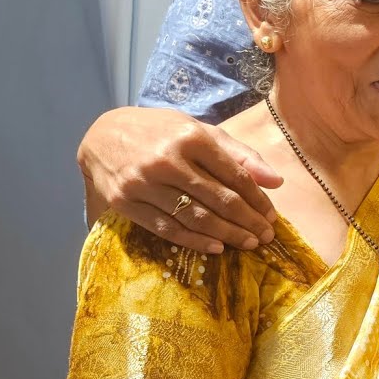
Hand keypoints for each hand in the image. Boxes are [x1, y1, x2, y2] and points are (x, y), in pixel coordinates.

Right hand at [77, 107, 282, 253]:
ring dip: (226, 234)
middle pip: (218, 199)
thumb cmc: (160, 131)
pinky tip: (216, 247)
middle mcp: (168, 160)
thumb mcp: (199, 131)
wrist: (102, 135)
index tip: (271, 216)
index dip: (257, 199)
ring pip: (195, 217)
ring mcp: (145, 183)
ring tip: (247, 243)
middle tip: (266, 237)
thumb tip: (276, 181)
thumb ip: (239, 155)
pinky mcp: (126, 203)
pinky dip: (194, 241)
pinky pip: (167, 228)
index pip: (235, 175)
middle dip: (247, 221)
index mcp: (191, 138)